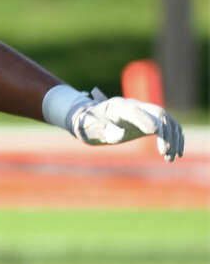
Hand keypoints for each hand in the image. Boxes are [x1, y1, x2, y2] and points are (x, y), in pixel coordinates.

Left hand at [67, 88, 184, 161]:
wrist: (92, 120)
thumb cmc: (88, 125)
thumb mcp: (89, 128)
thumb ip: (101, 129)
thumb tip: (118, 135)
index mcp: (117, 106)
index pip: (134, 111)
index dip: (144, 119)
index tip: (153, 132)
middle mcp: (135, 105)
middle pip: (158, 113)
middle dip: (165, 132)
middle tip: (163, 153)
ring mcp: (144, 112)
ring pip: (167, 120)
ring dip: (173, 138)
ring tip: (169, 158)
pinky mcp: (150, 121)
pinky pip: (168, 127)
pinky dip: (175, 138)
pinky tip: (174, 154)